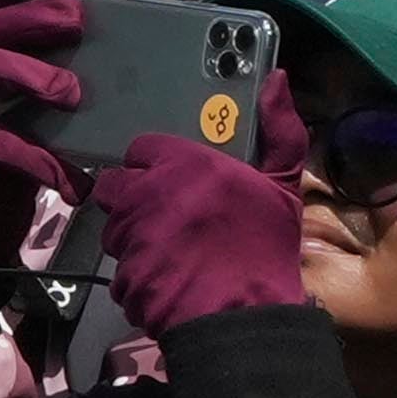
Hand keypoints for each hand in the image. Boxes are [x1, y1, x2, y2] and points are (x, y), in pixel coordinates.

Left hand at [90, 121, 310, 329]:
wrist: (243, 318)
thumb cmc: (264, 249)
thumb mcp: (283, 187)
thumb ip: (280, 132)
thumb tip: (277, 79)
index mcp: (183, 165)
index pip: (142, 148)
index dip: (155, 163)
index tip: (173, 178)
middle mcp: (146, 195)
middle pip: (115, 184)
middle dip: (131, 196)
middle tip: (162, 213)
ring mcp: (129, 237)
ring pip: (113, 227)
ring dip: (132, 235)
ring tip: (168, 249)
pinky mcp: (121, 276)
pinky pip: (120, 269)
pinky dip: (138, 274)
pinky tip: (166, 279)